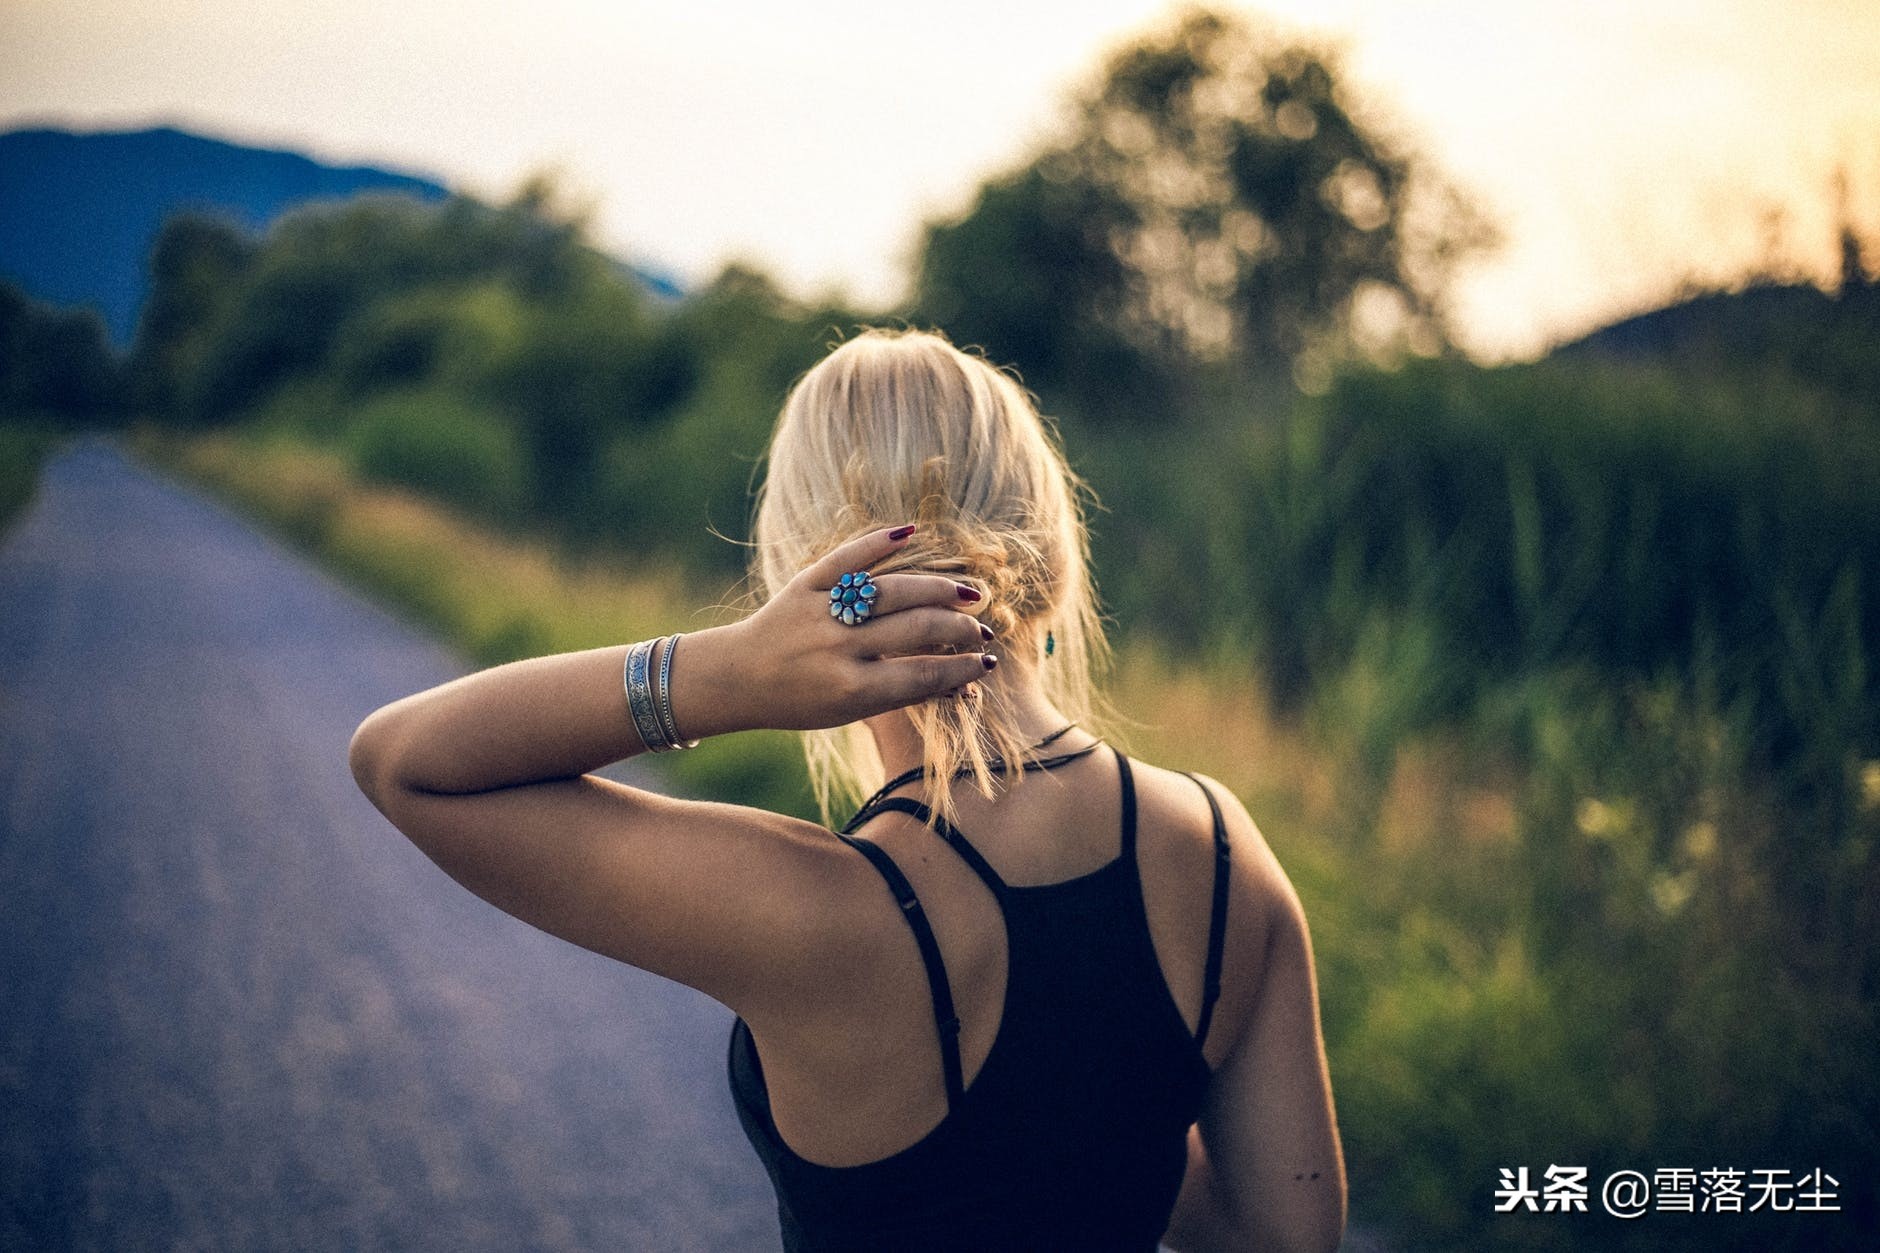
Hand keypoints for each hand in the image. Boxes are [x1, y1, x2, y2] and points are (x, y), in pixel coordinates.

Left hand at [699, 524, 995, 733]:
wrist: (738, 677)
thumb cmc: (803, 701)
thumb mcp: (851, 711)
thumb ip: (901, 693)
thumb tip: (962, 682)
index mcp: (851, 690)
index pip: (922, 674)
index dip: (961, 668)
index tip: (986, 663)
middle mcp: (837, 649)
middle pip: (915, 629)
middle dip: (959, 629)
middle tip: (982, 630)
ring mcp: (821, 612)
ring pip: (891, 590)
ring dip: (937, 589)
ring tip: (967, 594)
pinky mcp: (804, 583)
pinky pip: (846, 557)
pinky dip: (878, 541)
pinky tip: (912, 532)